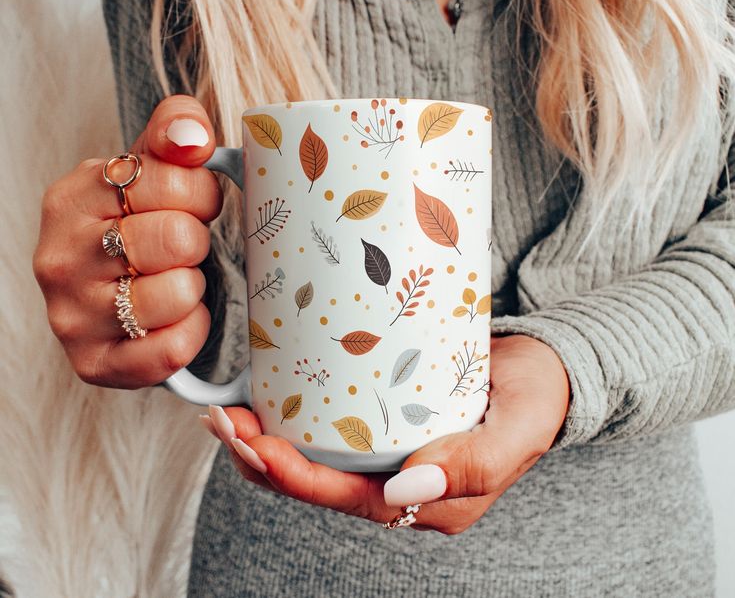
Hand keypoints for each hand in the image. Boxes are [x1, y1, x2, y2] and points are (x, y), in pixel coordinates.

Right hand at [33, 95, 222, 387]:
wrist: (119, 285)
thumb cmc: (142, 219)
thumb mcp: (153, 162)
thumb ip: (176, 129)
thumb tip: (192, 137)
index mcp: (72, 197)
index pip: (171, 181)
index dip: (200, 192)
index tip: (190, 203)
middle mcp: (59, 257)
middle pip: (177, 237)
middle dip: (197, 240)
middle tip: (182, 245)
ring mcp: (71, 316)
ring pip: (177, 294)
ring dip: (193, 287)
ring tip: (172, 279)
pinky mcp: (93, 364)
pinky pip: (171, 350)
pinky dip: (189, 332)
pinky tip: (174, 318)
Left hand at [203, 334, 569, 533]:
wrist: (546, 370)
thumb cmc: (535, 401)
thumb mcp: (516, 433)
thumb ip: (470, 468)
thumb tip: (401, 496)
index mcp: (427, 502)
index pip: (347, 500)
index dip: (295, 478)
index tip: (255, 444)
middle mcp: (399, 486)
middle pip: (317, 483)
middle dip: (262, 458)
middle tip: (223, 420)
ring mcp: (388, 455)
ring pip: (314, 459)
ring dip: (265, 440)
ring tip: (226, 411)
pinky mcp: (383, 422)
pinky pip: (328, 431)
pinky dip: (290, 417)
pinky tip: (263, 394)